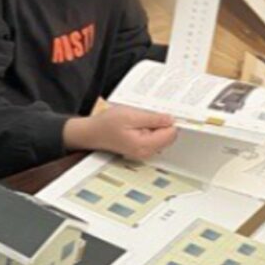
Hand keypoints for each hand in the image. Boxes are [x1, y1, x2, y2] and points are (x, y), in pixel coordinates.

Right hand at [64, 105, 178, 159]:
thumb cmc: (107, 124)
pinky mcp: (142, 149)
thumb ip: (153, 119)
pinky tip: (140, 123)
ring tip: (141, 119)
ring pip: (163, 137)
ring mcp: (144, 152)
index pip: (171, 134)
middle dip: (163, 123)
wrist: (93, 132)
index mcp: (145, 145)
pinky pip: (155, 138)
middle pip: (169, 137)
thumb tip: (171, 120)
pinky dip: (151, 129)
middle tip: (149, 114)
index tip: (165, 112)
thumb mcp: (131, 115)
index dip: (169, 120)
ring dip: (156, 126)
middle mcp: (146, 152)